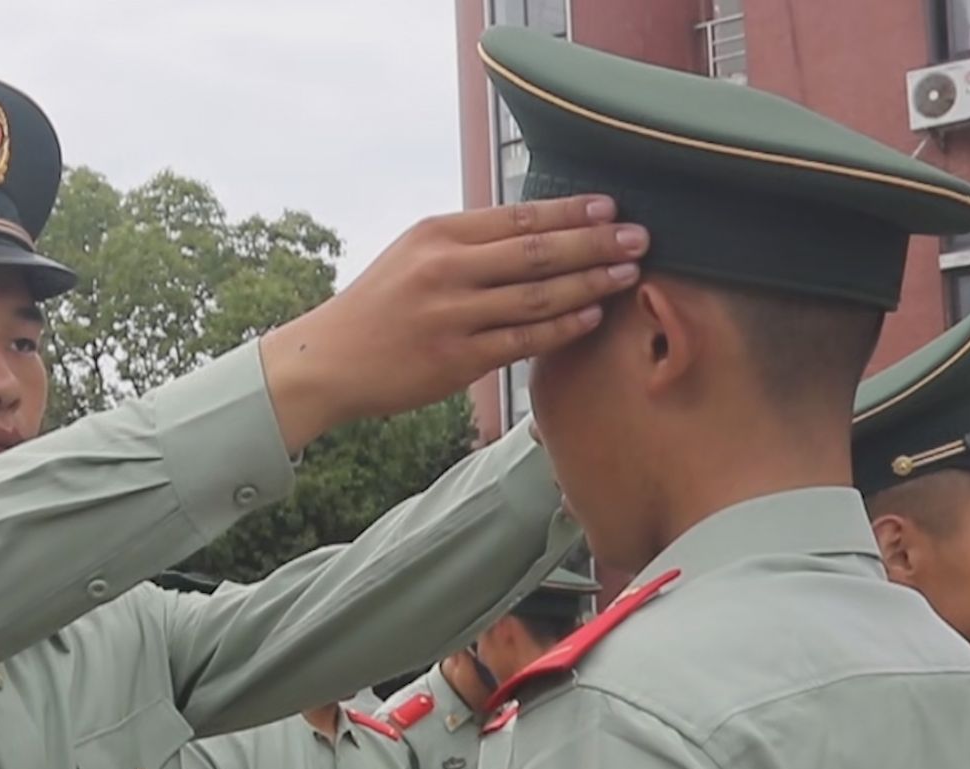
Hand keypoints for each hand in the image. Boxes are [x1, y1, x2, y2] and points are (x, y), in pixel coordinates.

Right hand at [261, 196, 647, 451]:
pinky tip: (592, 316)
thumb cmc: (378, 307)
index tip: (611, 206)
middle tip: (640, 237)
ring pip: (537, 295)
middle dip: (595, 242)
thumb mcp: (413, 254)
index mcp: (438, 235)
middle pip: (537, 251)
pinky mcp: (456, 359)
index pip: (518, 216)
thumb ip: (468, 244)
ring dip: (590, 283)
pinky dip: (561, 326)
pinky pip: (522, 339)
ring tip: (629, 273)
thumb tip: (534, 230)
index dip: (570, 211)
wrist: (330, 360)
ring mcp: (452, 315)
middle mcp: (447, 269)